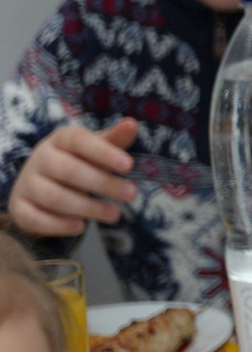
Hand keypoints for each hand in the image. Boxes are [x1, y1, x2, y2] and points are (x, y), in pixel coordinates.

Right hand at [8, 116, 140, 235]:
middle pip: (69, 170)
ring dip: (87, 207)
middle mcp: (39, 159)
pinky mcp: (19, 208)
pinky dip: (58, 225)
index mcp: (59, 139)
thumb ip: (114, 140)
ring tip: (116, 214)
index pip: (79, 140)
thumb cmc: (79, 161)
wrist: (41, 183)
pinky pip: (35, 219)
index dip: (104, 152)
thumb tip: (131, 124)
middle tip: (132, 194)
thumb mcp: (96, 149)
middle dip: (103, 183)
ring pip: (54, 197)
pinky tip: (81, 227)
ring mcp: (26, 184)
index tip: (129, 165)